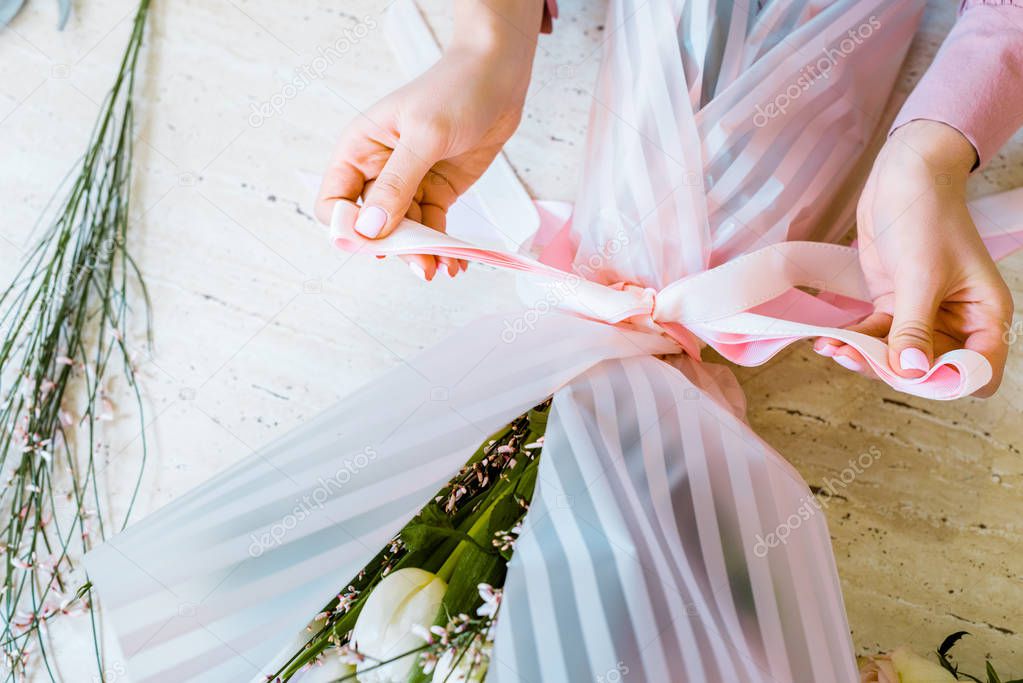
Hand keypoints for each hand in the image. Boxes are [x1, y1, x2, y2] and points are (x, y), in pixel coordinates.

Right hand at [315, 8, 540, 280]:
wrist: (499, 75)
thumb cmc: (456, 89)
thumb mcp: (425, 135)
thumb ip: (398, 183)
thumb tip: (371, 228)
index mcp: (359, 149)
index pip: (334, 201)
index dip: (348, 228)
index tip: (375, 246)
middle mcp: (378, 169)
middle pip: (372, 224)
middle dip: (394, 247)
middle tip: (422, 265)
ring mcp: (408, 183)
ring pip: (404, 231)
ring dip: (421, 253)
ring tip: (442, 269)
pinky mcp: (436, 191)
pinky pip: (432, 228)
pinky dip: (441, 247)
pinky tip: (455, 263)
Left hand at [814, 120, 1013, 396]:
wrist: (903, 177)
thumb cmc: (927, 218)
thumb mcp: (921, 275)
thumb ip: (914, 326)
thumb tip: (911, 371)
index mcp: (985, 315)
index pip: (979, 369)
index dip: (949, 382)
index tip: (911, 379)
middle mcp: (958, 320)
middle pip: (930, 368)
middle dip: (893, 370)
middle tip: (854, 359)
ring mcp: (924, 314)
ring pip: (898, 355)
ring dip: (865, 357)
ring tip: (833, 350)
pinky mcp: (895, 305)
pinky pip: (877, 335)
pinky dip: (856, 339)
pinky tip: (829, 341)